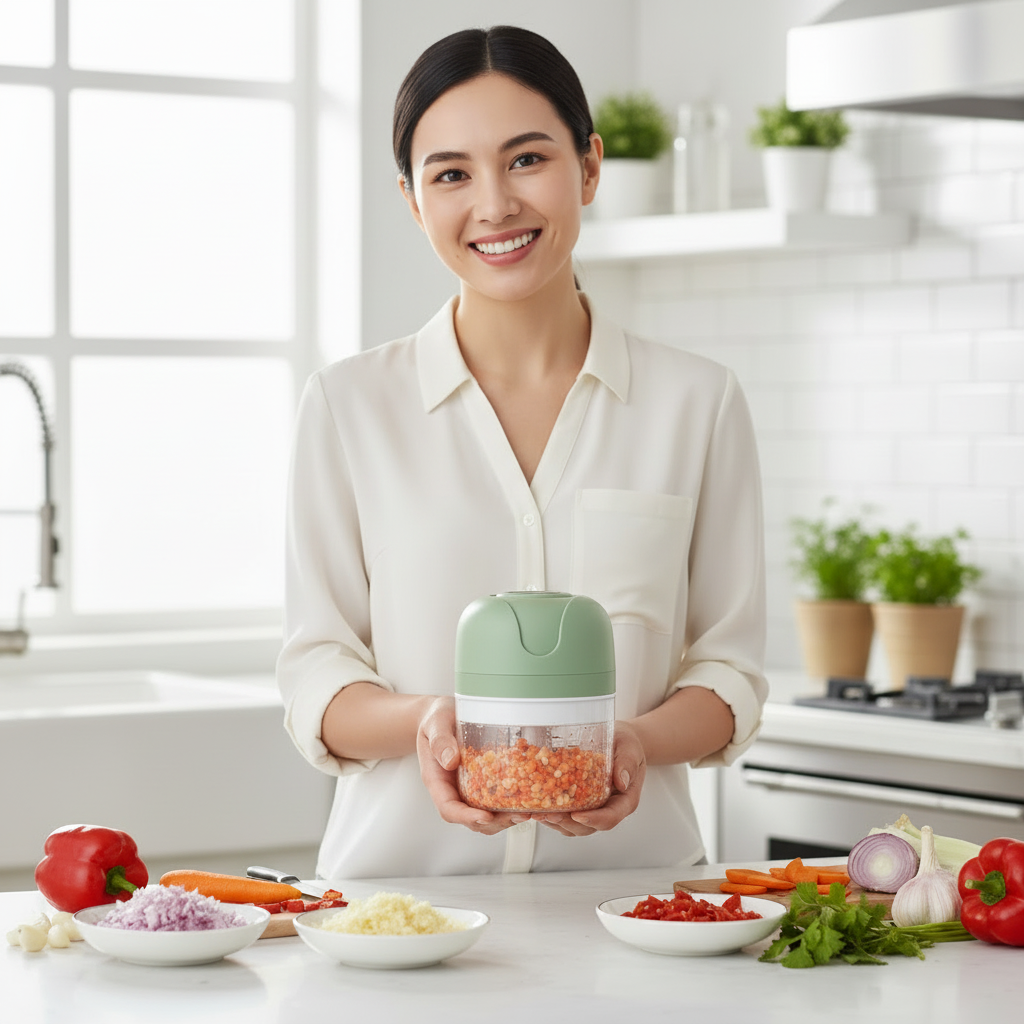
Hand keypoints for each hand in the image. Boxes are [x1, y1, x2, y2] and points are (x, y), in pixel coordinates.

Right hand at [415, 697, 518, 836]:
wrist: (443, 713)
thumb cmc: (436, 719)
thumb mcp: (435, 723)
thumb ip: (440, 741)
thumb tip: (450, 761)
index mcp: (438, 780)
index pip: (449, 808)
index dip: (466, 817)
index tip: (485, 817)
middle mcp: (454, 789)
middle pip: (471, 819)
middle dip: (496, 822)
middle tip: (520, 815)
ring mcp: (469, 787)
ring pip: (486, 813)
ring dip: (506, 817)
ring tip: (529, 811)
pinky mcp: (483, 781)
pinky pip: (495, 798)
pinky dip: (511, 803)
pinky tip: (529, 797)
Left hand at [518, 720, 646, 837]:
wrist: (619, 741)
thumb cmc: (627, 745)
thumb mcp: (630, 749)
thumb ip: (626, 763)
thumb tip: (621, 781)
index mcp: (624, 800)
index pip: (610, 817)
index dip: (593, 819)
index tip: (577, 815)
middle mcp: (608, 808)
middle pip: (589, 826)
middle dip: (568, 823)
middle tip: (550, 814)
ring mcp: (594, 808)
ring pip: (575, 825)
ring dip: (556, 822)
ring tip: (539, 813)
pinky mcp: (581, 803)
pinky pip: (567, 815)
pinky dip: (552, 814)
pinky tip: (538, 807)